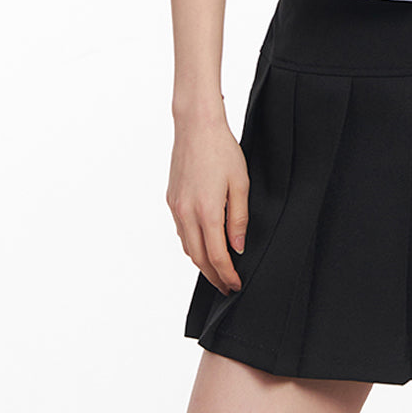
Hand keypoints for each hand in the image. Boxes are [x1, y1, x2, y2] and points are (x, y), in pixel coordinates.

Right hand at [167, 111, 249, 294]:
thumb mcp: (241, 183)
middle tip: (227, 286)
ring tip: (218, 270)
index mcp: (207, 211)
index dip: (227, 275)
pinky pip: (181, 232)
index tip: (236, 285)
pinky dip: (192, 245)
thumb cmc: (222, 150)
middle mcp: (187, 214)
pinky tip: (204, 244)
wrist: (196, 126)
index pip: (217, 257)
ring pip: (188, 247)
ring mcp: (176, 208)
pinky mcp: (171, 200)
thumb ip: (239, 219)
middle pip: (199, 258)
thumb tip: (238, 248)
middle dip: (214, 276)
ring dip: (202, 263)